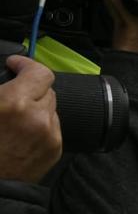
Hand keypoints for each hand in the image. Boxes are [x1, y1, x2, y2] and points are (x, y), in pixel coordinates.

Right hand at [0, 55, 60, 181]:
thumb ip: (0, 91)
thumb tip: (9, 77)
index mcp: (15, 103)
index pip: (39, 72)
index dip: (26, 64)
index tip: (16, 64)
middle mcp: (38, 117)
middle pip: (46, 88)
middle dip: (30, 88)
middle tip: (13, 93)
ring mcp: (50, 134)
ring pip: (51, 107)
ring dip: (37, 106)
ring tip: (16, 117)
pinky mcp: (56, 149)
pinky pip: (53, 126)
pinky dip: (41, 124)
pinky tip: (23, 132)